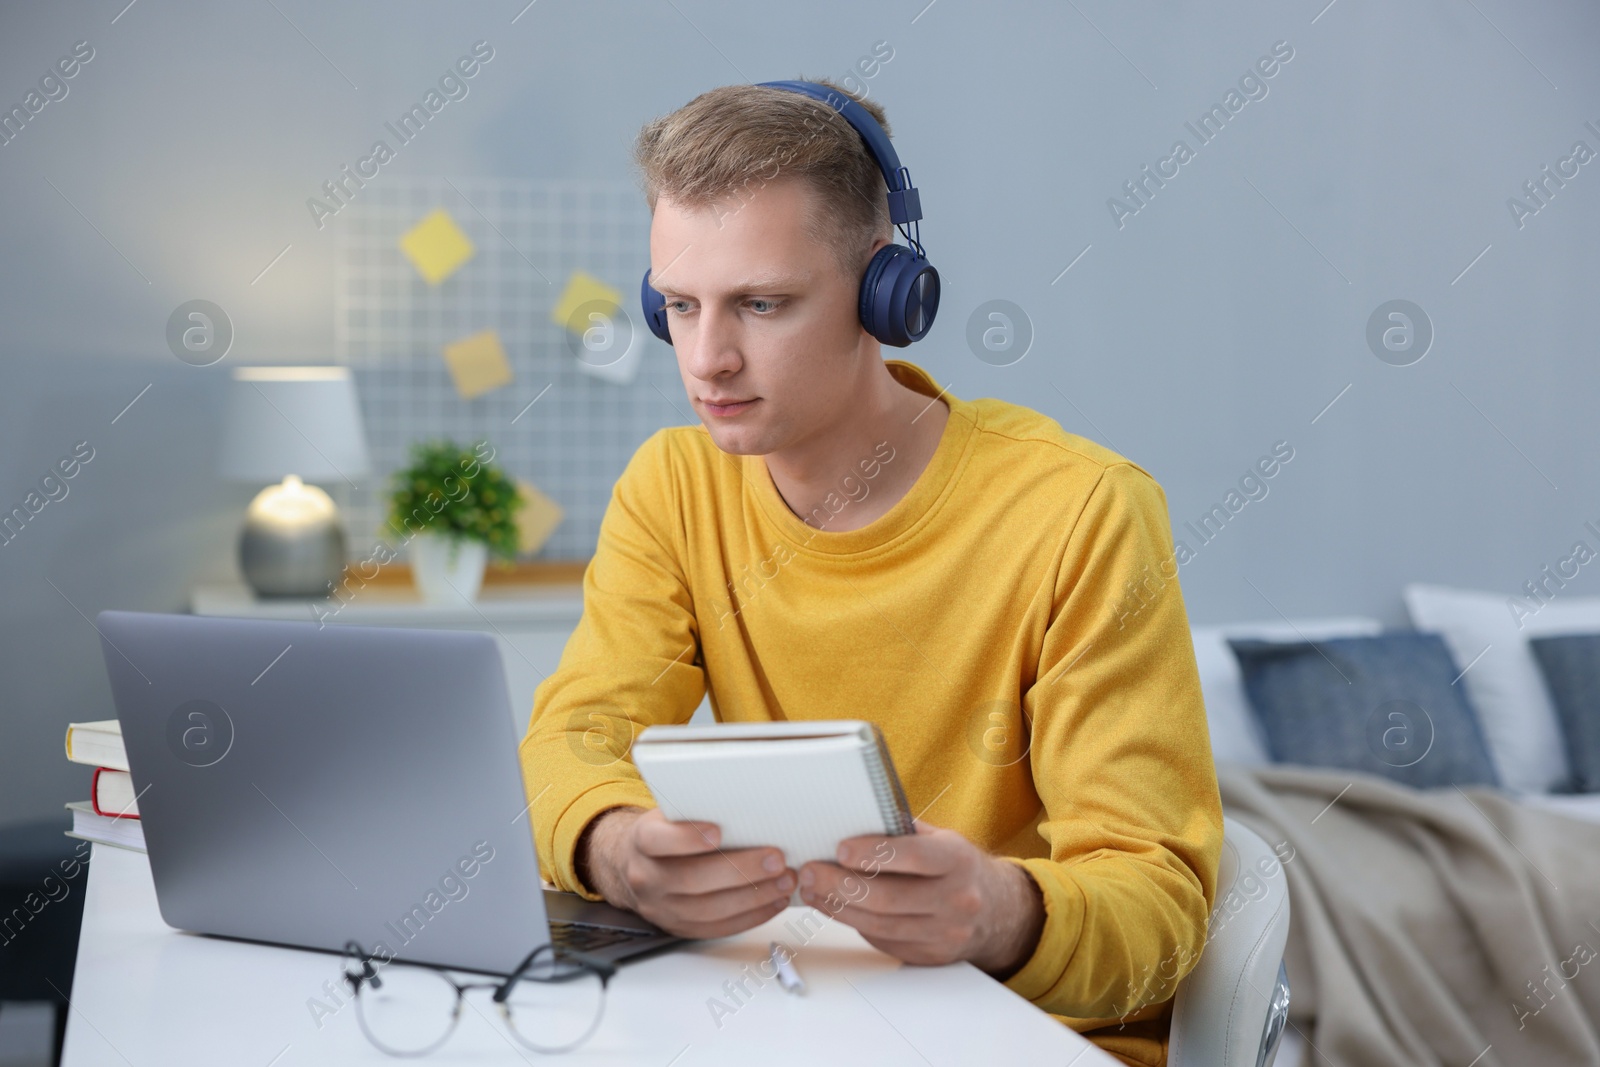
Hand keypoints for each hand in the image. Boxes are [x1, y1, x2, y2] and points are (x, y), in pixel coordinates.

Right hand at [577, 807, 796, 938]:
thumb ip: (698, 810)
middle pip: (691, 879)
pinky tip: (775, 900)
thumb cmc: (667, 831)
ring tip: (785, 881)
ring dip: (754, 897)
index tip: (718, 831)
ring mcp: (662, 909)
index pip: (657, 840)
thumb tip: (748, 801)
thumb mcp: (671, 812)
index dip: (686, 838)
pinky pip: (718, 928)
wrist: (636, 864)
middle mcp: (647, 877)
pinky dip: (752, 915)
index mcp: (641, 841)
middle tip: (776, 859)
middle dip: (739, 870)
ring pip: (709, 910)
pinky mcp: (681, 928)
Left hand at [796, 820, 1044, 975]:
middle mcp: (956, 900)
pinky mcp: (931, 956)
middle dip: (840, 885)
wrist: (997, 911)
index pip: (914, 857)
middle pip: (888, 898)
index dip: (874, 853)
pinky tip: (832, 907)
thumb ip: (902, 831)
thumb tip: (850, 819)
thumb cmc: (956, 866)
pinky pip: (883, 940)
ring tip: (810, 889)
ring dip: (837, 908)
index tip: (840, 849)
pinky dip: (852, 923)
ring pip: (880, 925)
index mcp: (958, 860)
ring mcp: (945, 933)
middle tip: (809, 872)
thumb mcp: (941, 839)